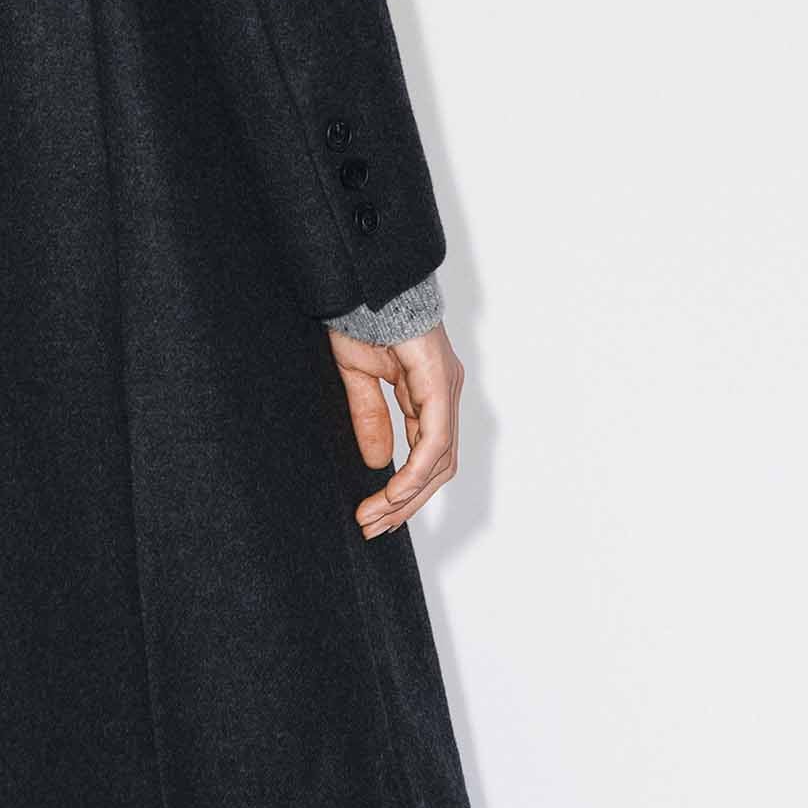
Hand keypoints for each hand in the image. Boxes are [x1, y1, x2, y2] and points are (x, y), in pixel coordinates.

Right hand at [326, 319, 463, 537]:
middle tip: (373, 526)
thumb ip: (370, 417)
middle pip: (438, 467)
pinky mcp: (440, 382)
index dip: (404, 491)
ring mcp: (447, 388)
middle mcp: (446, 393)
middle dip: (405, 504)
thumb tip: (377, 461)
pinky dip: (415, 471)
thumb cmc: (362, 318)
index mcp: (430, 392)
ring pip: (438, 460)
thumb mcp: (359, 378)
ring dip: (407, 495)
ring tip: (375, 515)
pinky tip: (394, 490)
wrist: (363, 281)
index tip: (375, 515)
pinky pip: (433, 439)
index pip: (428, 456)